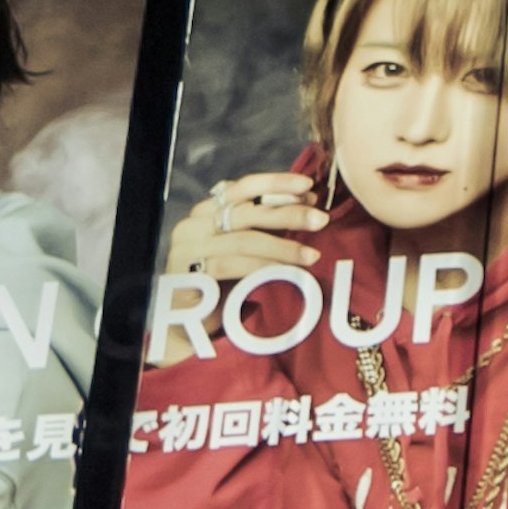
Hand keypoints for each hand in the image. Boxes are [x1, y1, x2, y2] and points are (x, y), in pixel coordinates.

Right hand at [168, 170, 330, 288]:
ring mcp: (187, 249)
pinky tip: (289, 273)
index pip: (241, 188)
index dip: (275, 183)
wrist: (187, 325)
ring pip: (243, 240)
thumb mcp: (241, 249)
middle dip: (287, 213)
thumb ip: (263, 227)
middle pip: (246, 212)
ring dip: (283, 246)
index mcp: (204, 212)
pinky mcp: (188, 275)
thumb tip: (307, 203)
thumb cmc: (220, 285)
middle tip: (320, 219)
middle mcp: (192, 225)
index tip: (308, 186)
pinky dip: (265, 267)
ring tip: (312, 255)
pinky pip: (234, 266)